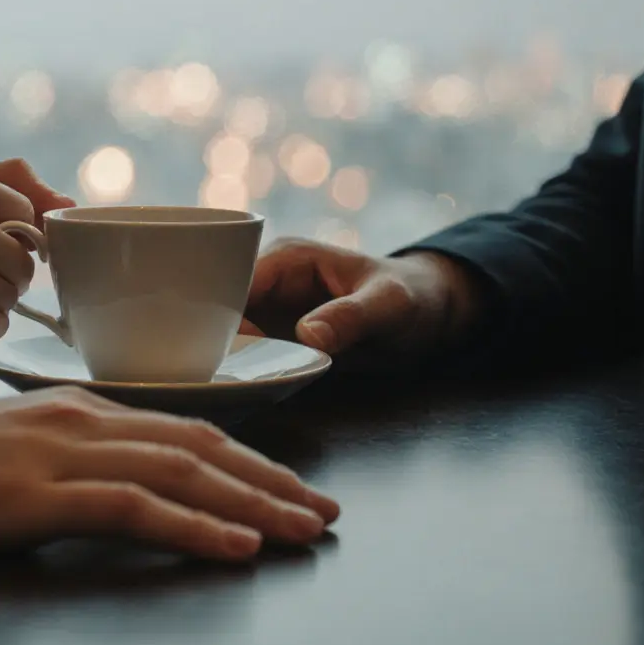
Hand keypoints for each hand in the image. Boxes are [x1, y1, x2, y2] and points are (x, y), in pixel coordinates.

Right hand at [0, 387, 339, 560]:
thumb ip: (53, 462)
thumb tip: (91, 488)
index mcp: (72, 409)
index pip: (179, 429)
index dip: (242, 456)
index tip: (286, 483)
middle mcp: (80, 420)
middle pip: (200, 445)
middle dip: (271, 478)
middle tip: (324, 509)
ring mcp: (61, 455)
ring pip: (184, 472)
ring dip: (256, 502)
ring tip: (306, 529)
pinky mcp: (37, 496)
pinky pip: (138, 509)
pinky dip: (198, 526)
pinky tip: (240, 546)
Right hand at [239, 238, 481, 366]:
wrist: (428, 314)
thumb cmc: (412, 297)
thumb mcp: (389, 305)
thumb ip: (350, 316)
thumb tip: (308, 335)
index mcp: (288, 258)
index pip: (236, 281)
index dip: (223, 313)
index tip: (226, 351)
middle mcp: (269, 280)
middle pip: (220, 308)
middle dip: (216, 337)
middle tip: (216, 372)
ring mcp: (269, 310)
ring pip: (227, 333)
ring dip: (224, 356)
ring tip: (221, 382)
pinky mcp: (275, 336)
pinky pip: (246, 351)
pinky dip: (239, 367)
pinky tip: (235, 386)